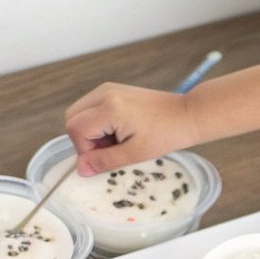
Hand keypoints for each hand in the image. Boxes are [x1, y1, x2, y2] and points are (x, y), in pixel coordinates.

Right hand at [64, 82, 197, 174]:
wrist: (187, 114)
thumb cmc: (166, 134)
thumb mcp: (135, 153)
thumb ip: (105, 161)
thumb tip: (80, 169)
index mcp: (109, 107)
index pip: (76, 129)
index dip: (85, 149)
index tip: (105, 158)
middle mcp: (104, 93)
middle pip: (72, 118)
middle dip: (84, 139)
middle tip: (109, 150)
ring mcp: (108, 88)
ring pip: (80, 112)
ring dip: (91, 131)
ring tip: (116, 141)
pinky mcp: (113, 90)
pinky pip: (92, 108)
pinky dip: (98, 123)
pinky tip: (118, 131)